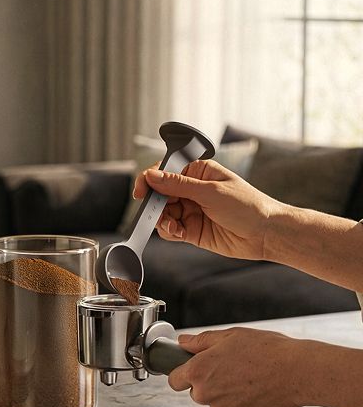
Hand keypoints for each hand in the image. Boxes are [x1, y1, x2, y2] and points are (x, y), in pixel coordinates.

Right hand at [133, 159, 286, 260]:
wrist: (265, 234)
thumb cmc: (248, 206)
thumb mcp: (210, 191)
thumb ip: (178, 185)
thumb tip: (151, 176)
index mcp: (197, 173)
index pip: (165, 172)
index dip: (150, 180)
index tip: (141, 192)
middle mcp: (192, 191)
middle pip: (160, 195)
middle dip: (156, 205)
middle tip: (158, 213)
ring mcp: (191, 210)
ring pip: (162, 214)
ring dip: (162, 220)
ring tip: (173, 225)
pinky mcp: (191, 229)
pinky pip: (170, 229)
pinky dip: (169, 231)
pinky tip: (179, 232)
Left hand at [168, 327, 305, 406]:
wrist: (299, 372)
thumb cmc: (267, 350)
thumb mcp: (230, 336)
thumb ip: (201, 342)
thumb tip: (182, 342)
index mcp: (198, 372)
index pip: (174, 381)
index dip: (183, 375)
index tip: (193, 373)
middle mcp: (205, 395)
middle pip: (197, 393)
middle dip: (209, 384)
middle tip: (233, 371)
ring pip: (216, 405)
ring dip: (226, 397)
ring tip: (250, 381)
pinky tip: (257, 394)